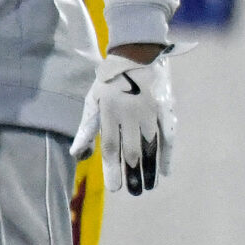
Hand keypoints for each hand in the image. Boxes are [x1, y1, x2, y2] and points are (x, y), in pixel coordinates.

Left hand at [71, 49, 172, 193]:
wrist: (137, 52)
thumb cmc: (110, 80)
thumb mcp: (93, 99)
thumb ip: (86, 128)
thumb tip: (77, 155)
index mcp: (109, 111)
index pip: (110, 146)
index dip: (112, 168)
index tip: (115, 188)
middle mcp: (129, 113)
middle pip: (131, 150)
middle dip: (132, 174)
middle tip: (134, 192)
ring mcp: (149, 111)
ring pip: (150, 146)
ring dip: (150, 169)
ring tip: (149, 187)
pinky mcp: (165, 108)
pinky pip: (168, 136)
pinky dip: (167, 154)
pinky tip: (166, 171)